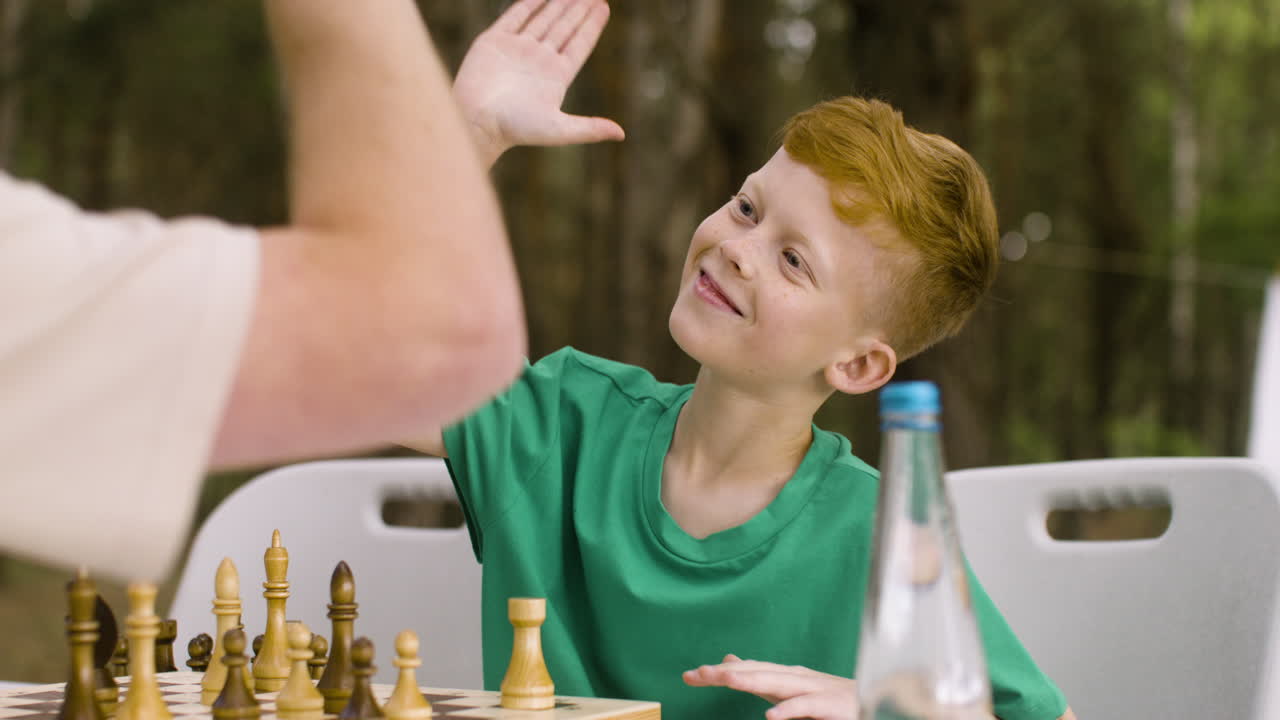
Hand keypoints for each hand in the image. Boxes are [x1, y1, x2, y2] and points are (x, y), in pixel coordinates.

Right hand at [453, 0, 624, 165]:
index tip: (604, 7)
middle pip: (564, 29)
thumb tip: (621, 134)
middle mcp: (538, 61)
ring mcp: (516, 50)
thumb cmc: (515, 128)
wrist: (476, 121)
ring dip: (558, 3)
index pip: (579, 45)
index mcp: (555, 78)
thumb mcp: (558, 130)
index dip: (592, 26)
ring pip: (543, 19)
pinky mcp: (494, 42)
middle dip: (579, 10)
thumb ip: (589, 128)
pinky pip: (515, 16)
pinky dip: (529, 4)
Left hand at [683, 654, 858, 719]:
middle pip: (756, 672)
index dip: (718, 672)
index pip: (746, 670)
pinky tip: (771, 716)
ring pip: (778, 683)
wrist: (874, 702)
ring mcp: (814, 689)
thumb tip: (730, 662)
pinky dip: (790, 709)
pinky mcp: (831, 706)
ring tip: (726, 680)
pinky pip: (807, 707)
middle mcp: (796, 678)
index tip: (689, 676)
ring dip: (751, 681)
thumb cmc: (829, 700)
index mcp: (784, 675)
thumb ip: (760, 677)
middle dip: (726, 673)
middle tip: (697, 674)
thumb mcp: (788, 689)